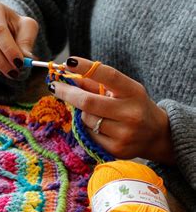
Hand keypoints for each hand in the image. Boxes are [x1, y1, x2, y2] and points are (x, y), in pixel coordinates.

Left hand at [51, 57, 174, 163]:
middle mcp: (130, 113)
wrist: (156, 136)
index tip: (68, 62)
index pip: (109, 76)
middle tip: (55, 86)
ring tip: (95, 113)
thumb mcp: (122, 91)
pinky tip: (99, 127)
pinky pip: (89, 135)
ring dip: (83, 113)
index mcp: (134, 92)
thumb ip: (96, 83)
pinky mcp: (116, 149)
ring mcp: (124, 133)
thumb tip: (68, 75)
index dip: (86, 68)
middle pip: (88, 101)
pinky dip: (88, 129)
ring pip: (86, 119)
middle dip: (67, 93)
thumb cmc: (134, 106)